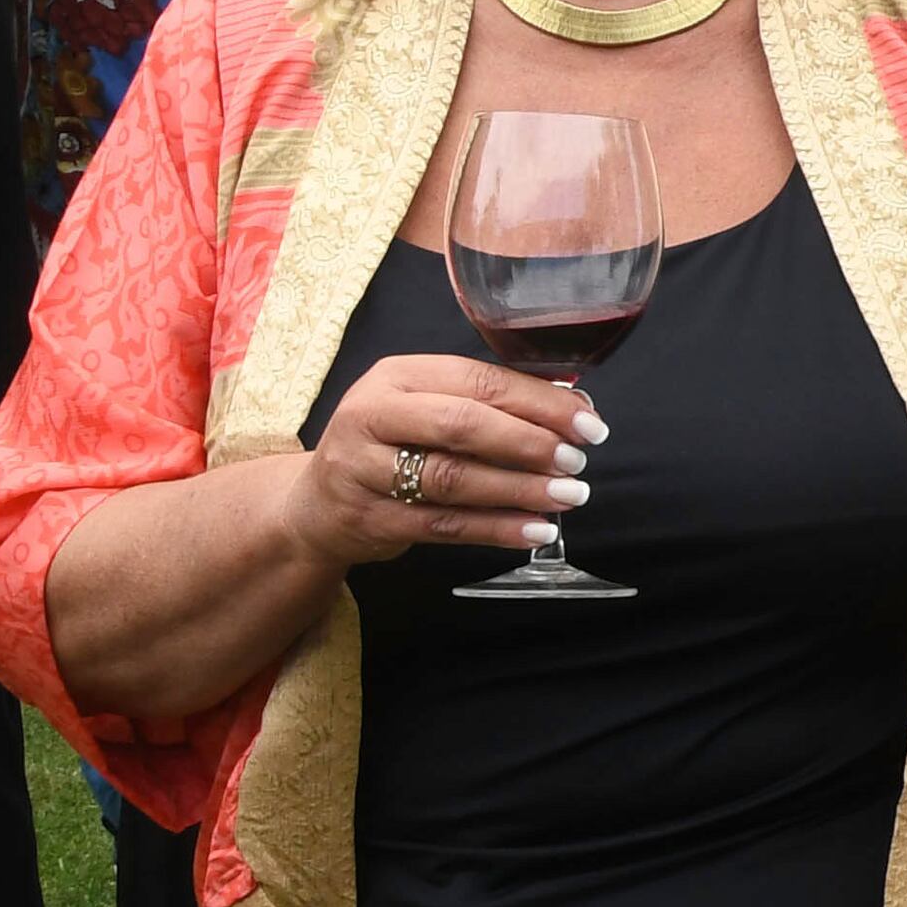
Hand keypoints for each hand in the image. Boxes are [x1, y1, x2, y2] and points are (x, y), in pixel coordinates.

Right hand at [294, 354, 600, 568]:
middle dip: (529, 443)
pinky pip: (444, 525)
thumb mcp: (427, 408)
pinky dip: (496, 529)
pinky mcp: (369, 518)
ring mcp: (364, 469)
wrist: (317, 504)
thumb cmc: (391, 446)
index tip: (589, 424)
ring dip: (519, 489)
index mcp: (396, 376)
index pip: (478, 381)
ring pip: (453, 479)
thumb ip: (491, 404)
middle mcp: (372, 415)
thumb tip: (575, 408)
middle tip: (576, 461)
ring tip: (569, 496)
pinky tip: (536, 530)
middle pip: (461, 424)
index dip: (540, 402)